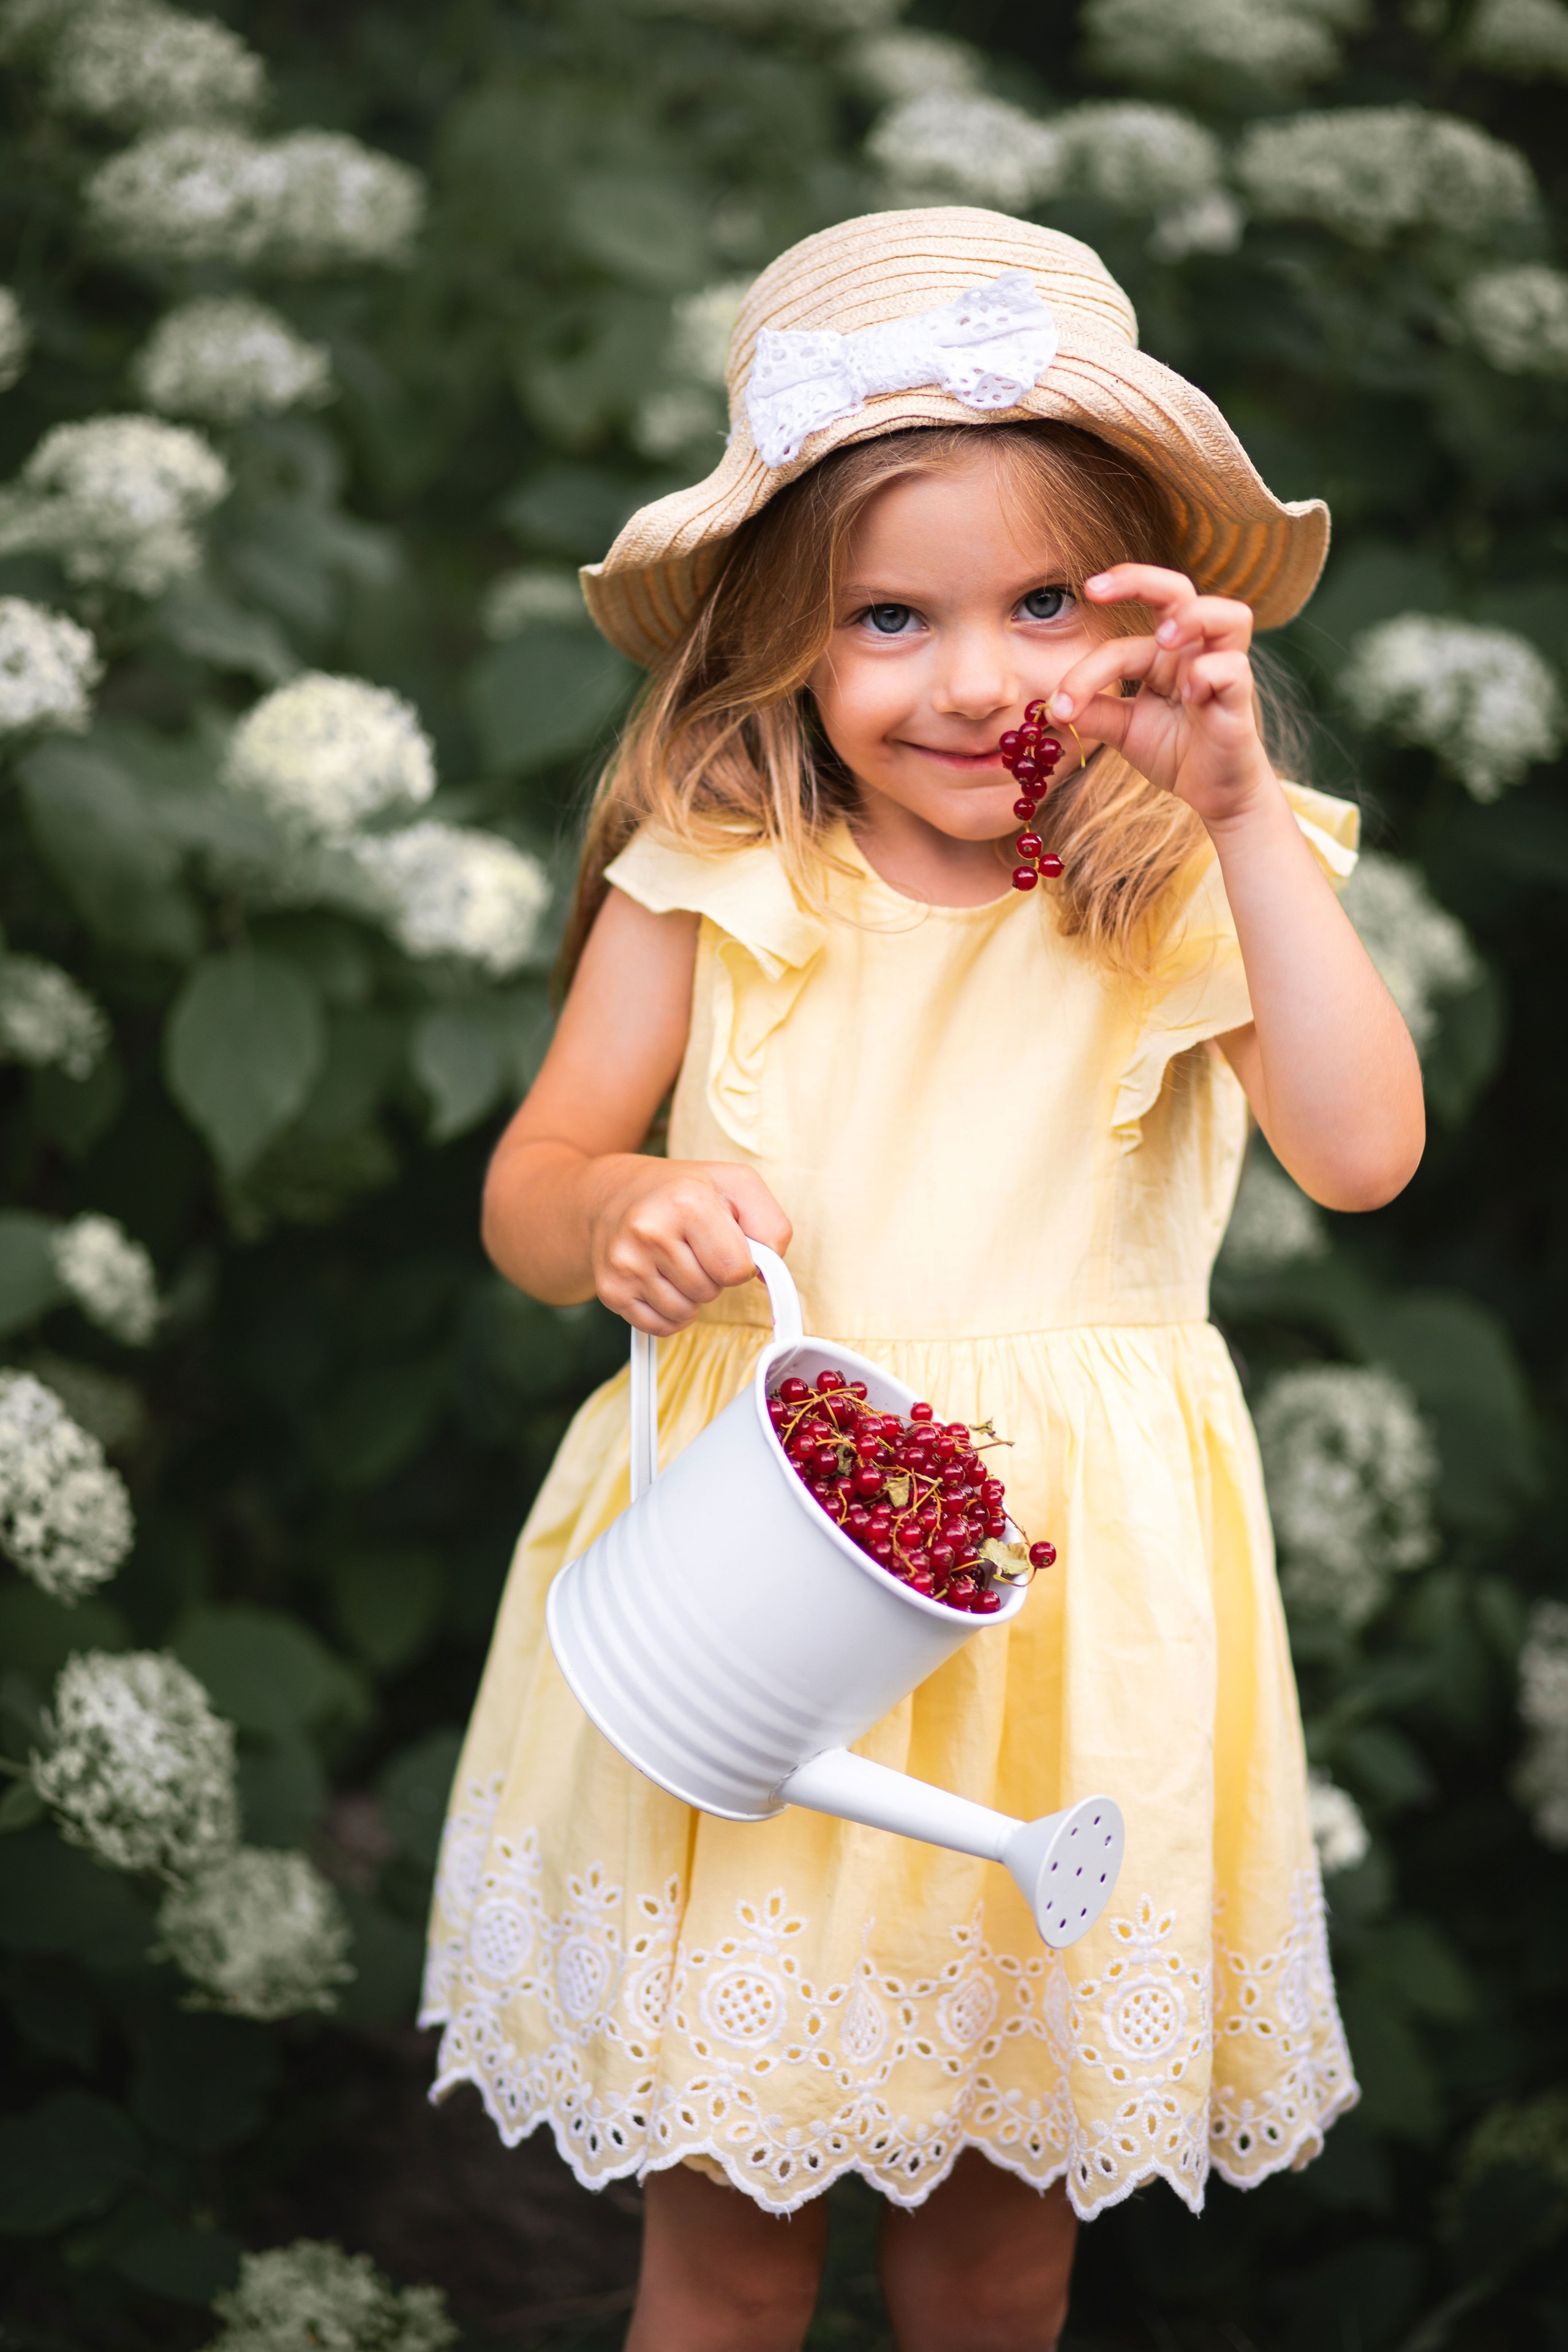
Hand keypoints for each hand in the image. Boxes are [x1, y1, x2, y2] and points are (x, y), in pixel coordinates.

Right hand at [585, 1156, 792, 1335]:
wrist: (613, 1193)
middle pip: (709, 1291)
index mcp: (687, 1201)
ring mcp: (625, 1262)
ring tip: (675, 1260)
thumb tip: (767, 1276)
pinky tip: (660, 1279)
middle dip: (712, 1276)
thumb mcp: (739, 1185)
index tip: (725, 1242)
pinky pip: (661, 1327)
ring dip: (691, 1294)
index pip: (736, 1269)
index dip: (740, 1261)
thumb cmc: (683, 1191)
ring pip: (686, 1313)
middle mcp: (649, 1231)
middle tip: (694, 1246)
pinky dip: (669, 1312)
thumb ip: (771, 1227)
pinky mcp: (611, 1289)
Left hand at [1046, 565, 1276, 829]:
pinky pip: (1235, 669)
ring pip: (1230, 615)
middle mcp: (1195, 651)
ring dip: (1193, 616)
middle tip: (1096, 589)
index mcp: (1163, 655)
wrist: (1212, 793)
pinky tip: (1189, 693)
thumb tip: (1048, 708)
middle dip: (1138, 579)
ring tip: (1163, 638)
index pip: (1120, 646)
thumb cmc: (1174, 751)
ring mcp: (1223, 671)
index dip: (1084, 672)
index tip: (1058, 706)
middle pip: (1179, 590)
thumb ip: (1094, 712)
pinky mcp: (1240, 700)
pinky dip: (1210, 672)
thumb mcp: (1123, 730)